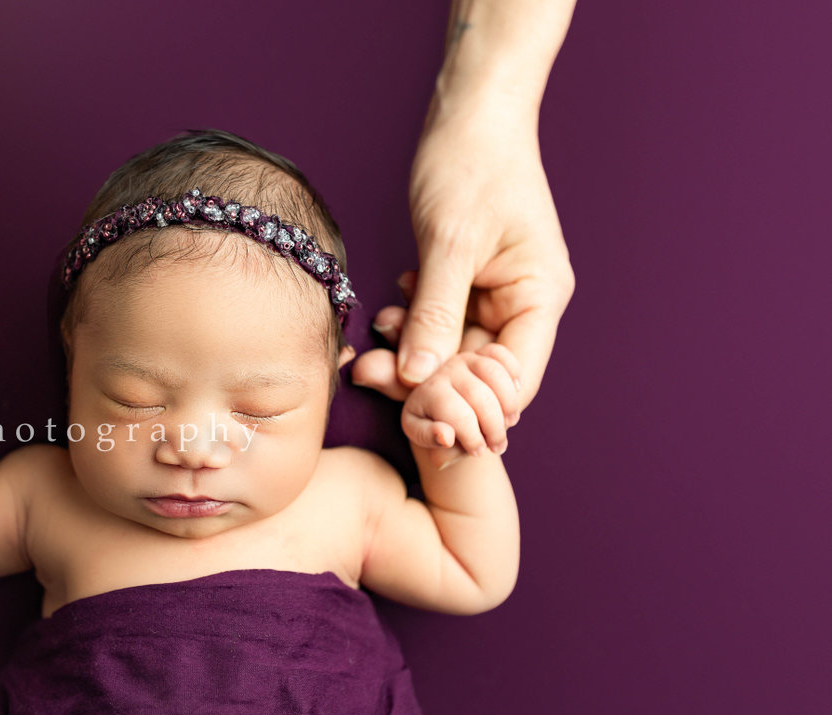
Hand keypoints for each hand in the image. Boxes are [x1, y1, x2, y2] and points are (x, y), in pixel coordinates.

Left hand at [393, 96, 573, 411]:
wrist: (470, 114)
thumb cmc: (471, 163)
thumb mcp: (450, 241)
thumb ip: (435, 312)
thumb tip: (416, 378)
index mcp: (539, 297)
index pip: (513, 380)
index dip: (467, 403)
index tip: (414, 406)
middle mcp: (524, 305)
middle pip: (477, 373)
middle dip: (424, 379)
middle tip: (367, 373)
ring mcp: (495, 298)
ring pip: (452, 353)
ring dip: (411, 354)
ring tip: (373, 340)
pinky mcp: (467, 287)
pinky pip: (439, 326)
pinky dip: (412, 327)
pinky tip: (387, 313)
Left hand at [401, 342, 521, 460]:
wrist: (438, 405)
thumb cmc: (431, 423)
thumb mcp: (421, 434)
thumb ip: (429, 437)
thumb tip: (445, 437)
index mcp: (428, 391)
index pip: (456, 414)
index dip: (472, 436)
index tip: (478, 452)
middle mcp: (446, 370)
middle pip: (479, 395)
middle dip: (493, 427)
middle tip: (498, 446)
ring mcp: (465, 358)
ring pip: (494, 373)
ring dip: (509, 402)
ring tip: (510, 423)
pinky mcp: (481, 352)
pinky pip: (501, 354)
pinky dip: (513, 370)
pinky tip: (517, 391)